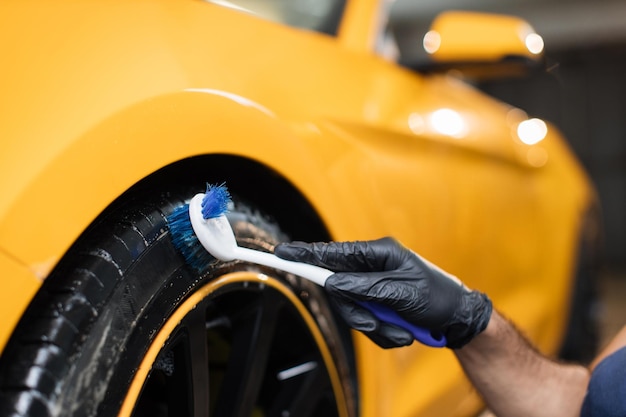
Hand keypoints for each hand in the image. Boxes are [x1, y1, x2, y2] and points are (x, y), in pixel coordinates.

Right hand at [274, 237, 491, 348]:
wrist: (459, 318)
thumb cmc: (438, 297)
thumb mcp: (402, 293)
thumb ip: (364, 287)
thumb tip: (333, 282)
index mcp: (380, 253)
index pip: (336, 253)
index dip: (308, 254)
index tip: (284, 253)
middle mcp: (374, 267)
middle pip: (342, 290)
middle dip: (359, 313)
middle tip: (375, 324)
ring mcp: (376, 286)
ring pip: (355, 310)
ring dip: (376, 327)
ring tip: (402, 331)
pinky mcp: (379, 303)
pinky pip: (367, 321)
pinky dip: (384, 332)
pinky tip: (403, 332)